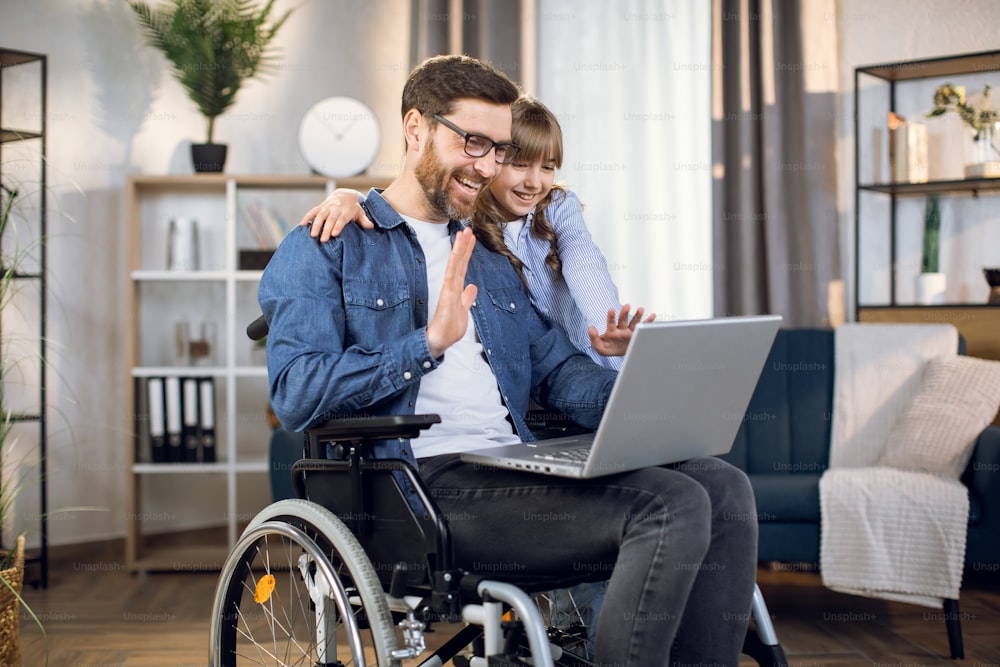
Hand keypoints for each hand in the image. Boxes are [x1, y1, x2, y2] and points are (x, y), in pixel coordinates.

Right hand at [298, 188, 370, 241]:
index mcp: (346, 211)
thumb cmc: (353, 208)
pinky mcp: (320, 207)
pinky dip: (306, 217)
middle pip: (330, 219)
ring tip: (312, 235)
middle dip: (326, 229)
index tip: (334, 234)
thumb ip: (364, 220)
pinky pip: (312, 211)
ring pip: (320, 215)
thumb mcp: (360, 213)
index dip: (338, 226)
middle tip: (323, 240)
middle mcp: (336, 208)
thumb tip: (370, 226)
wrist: (345, 195)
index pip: (342, 219)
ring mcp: (327, 207)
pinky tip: (302, 225)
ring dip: (315, 225)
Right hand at [426, 228, 477, 357]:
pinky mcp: (447, 294)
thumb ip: (467, 299)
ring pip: (455, 264)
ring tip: (464, 233)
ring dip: (460, 248)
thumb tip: (472, 286)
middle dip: (464, 245)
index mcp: (456, 290)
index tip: (472, 239)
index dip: (467, 253)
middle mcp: (452, 286)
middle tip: (468, 229)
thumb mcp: (463, 312)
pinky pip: (451, 275)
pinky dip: (454, 262)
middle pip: (459, 262)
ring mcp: (449, 289)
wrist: (438, 342)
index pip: (462, 267)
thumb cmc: (448, 330)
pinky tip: (456, 252)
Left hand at [588, 304, 655, 356]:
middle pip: (623, 320)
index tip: (611, 310)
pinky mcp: (636, 335)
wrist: (617, 354)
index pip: (611, 322)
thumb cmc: (608, 348)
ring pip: (633, 322)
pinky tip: (653, 315)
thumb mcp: (599, 346)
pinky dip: (648, 322)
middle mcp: (621, 329)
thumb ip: (593, 337)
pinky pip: (642, 327)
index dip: (611, 316)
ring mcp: (629, 332)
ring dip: (637, 315)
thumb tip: (590, 328)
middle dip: (624, 313)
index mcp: (611, 331)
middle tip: (627, 305)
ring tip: (641, 308)